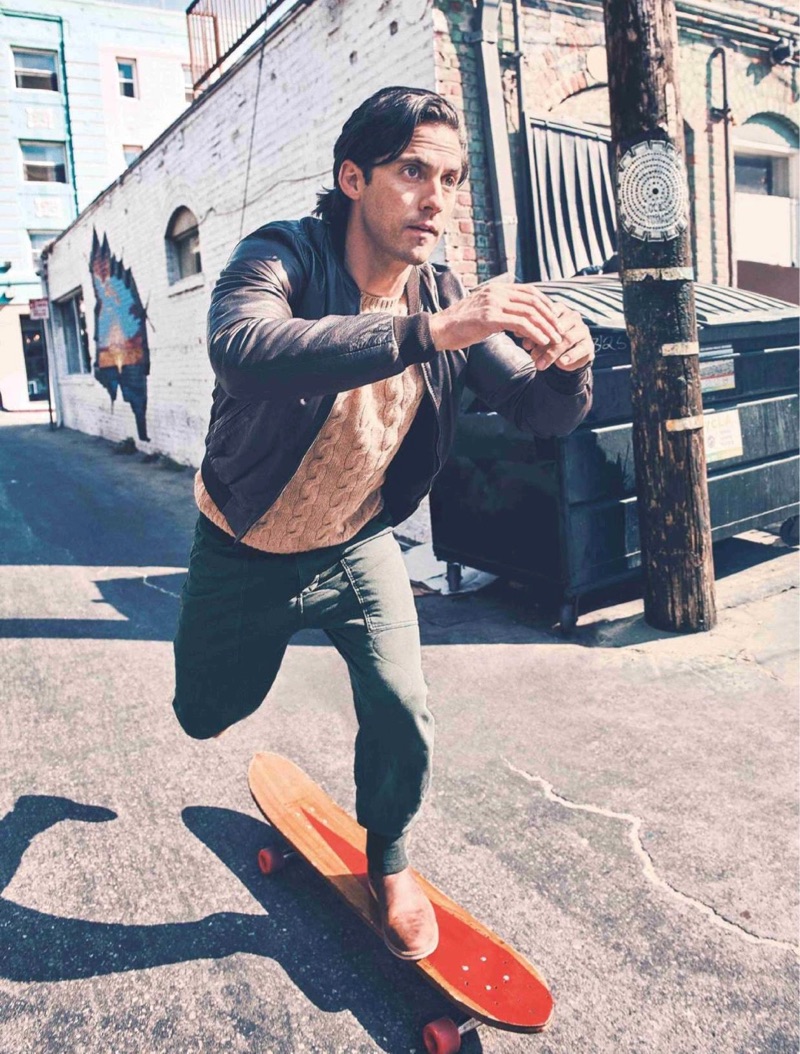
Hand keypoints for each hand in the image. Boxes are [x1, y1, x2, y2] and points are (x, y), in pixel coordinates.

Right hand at [428, 280, 565, 351]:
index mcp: (496, 288)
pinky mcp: (490, 318)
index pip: (529, 291)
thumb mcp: (484, 312)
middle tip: (560, 329)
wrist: (439, 330)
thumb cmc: (461, 325)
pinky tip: (542, 341)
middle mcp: (496, 292)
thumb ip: (501, 311)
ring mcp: (493, 303)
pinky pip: (520, 324)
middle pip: (533, 300)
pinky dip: (535, 333)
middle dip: (550, 316)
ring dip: (546, 326)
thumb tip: (519, 321)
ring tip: (555, 339)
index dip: (546, 304)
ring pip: (529, 312)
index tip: (554, 317)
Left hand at [521, 300, 593, 372]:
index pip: (548, 315)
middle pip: (558, 328)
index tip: (523, 341)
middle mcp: (573, 317)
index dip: (535, 328)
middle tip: (531, 355)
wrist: (567, 358)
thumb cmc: (549, 343)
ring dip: (552, 353)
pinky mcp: (589, 344)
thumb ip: (530, 333)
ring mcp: (583, 330)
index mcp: (560, 310)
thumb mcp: (538, 337)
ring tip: (540, 364)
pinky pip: (581, 349)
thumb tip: (517, 331)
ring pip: (568, 339)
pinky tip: (561, 362)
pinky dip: (570, 356)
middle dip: (543, 342)